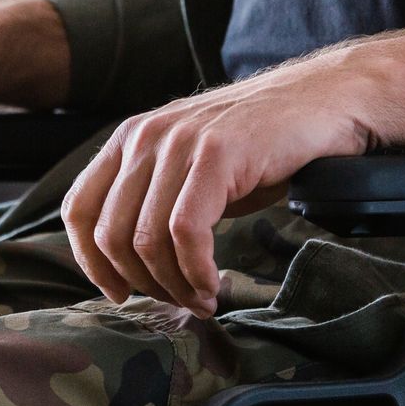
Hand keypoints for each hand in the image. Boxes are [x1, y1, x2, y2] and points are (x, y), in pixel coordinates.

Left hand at [61, 25, 404, 318]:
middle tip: (177, 304)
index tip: (119, 294)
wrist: (327, 101)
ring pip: (145, 240)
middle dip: (141, 284)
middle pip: (110, 235)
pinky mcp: (216, 156)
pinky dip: (196, 272)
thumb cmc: (264, 142)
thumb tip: (130, 267)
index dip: (90, 262)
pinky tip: (215, 285)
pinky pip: (185, 234)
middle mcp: (145, 137)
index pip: (78, 209)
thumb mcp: (193, 168)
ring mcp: (179, 143)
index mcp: (130, 139)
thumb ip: (155, 201)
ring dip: (173, 285)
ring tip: (202, 300)